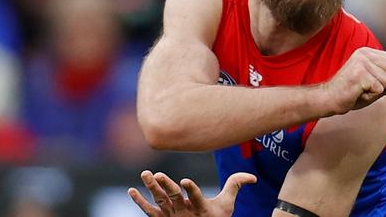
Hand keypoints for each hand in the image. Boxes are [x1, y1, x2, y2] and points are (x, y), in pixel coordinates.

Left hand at [128, 170, 256, 215]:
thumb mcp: (227, 205)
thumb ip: (235, 186)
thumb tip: (252, 177)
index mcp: (201, 208)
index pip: (196, 198)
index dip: (191, 190)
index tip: (185, 181)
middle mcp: (184, 212)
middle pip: (174, 198)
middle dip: (166, 186)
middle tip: (157, 174)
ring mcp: (171, 216)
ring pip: (160, 201)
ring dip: (151, 188)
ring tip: (146, 174)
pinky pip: (148, 211)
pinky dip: (139, 202)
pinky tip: (132, 191)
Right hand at [323, 47, 385, 114]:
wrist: (329, 98)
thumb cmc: (352, 93)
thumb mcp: (375, 89)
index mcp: (368, 52)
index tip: (369, 80)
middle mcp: (364, 53)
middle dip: (383, 83)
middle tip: (365, 86)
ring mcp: (361, 62)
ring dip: (376, 91)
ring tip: (360, 89)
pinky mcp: (359, 73)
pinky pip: (379, 89)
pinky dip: (370, 95)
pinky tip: (357, 92)